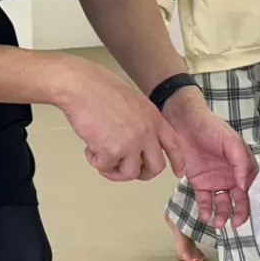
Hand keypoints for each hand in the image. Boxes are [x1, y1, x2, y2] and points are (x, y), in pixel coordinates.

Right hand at [57, 61, 168, 183]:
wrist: (80, 86)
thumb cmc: (98, 87)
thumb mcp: (132, 101)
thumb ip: (139, 120)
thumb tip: (133, 139)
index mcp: (153, 117)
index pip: (174, 144)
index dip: (178, 161)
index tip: (178, 172)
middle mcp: (146, 132)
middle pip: (156, 167)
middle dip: (143, 174)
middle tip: (128, 172)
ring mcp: (130, 143)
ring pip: (130, 173)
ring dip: (114, 170)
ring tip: (101, 158)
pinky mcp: (112, 151)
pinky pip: (106, 167)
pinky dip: (96, 161)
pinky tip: (89, 149)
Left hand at [161, 87, 255, 226]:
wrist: (184, 122)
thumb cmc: (211, 128)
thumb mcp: (231, 142)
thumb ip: (240, 163)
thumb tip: (245, 187)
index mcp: (243, 165)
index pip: (252, 186)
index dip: (253, 200)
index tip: (252, 212)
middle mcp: (232, 176)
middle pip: (239, 198)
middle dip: (239, 212)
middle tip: (236, 224)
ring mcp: (216, 180)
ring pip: (223, 203)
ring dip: (223, 214)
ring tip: (219, 223)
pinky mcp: (200, 183)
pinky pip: (205, 200)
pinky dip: (206, 209)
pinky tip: (205, 216)